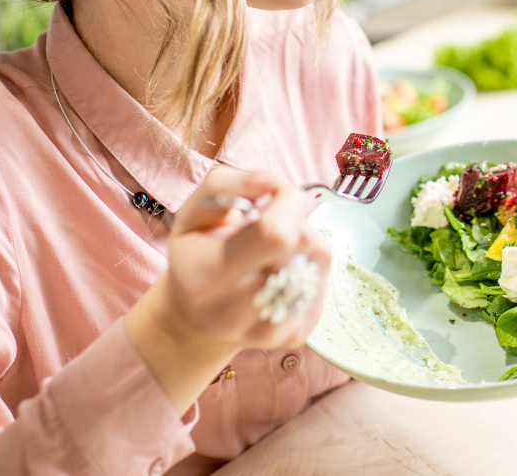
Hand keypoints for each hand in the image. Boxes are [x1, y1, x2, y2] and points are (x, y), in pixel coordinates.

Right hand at [124, 167, 330, 413]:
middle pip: (303, 242)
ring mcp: (272, 330)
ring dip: (304, 238)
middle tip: (270, 220)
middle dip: (295, 217)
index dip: (287, 201)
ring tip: (273, 247)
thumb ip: (227, 185)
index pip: (275, 234)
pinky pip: (324, 278)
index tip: (275, 194)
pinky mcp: (298, 335)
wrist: (195, 320)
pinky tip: (282, 268)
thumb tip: (274, 181)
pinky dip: (309, 263)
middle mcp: (237, 312)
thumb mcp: (192, 212)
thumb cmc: (195, 256)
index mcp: (207, 277)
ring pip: (319, 257)